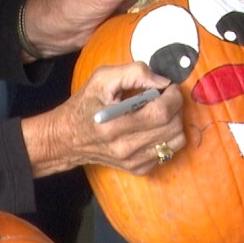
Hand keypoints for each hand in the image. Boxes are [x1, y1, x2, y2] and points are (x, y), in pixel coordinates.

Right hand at [21, 62, 186, 176]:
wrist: (67, 138)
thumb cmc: (85, 104)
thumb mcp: (102, 78)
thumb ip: (133, 73)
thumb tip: (162, 81)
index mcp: (114, 124)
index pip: (161, 113)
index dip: (173, 96)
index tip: (169, 86)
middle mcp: (125, 148)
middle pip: (172, 128)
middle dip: (176, 107)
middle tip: (166, 96)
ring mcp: (133, 161)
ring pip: (175, 142)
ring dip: (175, 122)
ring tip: (161, 111)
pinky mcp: (138, 169)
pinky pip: (168, 152)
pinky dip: (167, 136)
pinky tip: (153, 126)